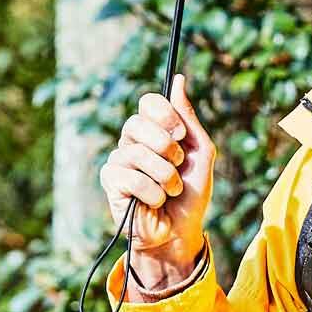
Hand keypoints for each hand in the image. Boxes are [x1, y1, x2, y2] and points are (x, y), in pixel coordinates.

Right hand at [100, 74, 215, 291]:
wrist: (181, 231)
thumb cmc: (191, 194)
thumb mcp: (200, 153)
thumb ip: (188, 118)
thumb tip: (178, 79)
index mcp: (153, 130)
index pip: (148, 102)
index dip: (164, 114)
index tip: (180, 134)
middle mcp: (132, 141)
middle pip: (138, 124)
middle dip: (167, 148)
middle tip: (177, 166)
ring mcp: (119, 160)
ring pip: (137, 154)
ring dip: (165, 177)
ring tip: (170, 190)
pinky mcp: (111, 182)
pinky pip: (130, 177)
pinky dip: (152, 193)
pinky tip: (154, 202)